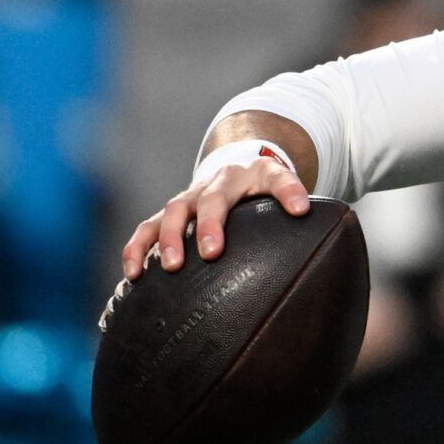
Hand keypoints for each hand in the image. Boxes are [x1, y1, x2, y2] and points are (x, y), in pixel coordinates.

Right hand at [120, 154, 310, 278]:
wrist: (236, 169)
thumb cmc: (264, 190)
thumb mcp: (284, 188)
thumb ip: (297, 199)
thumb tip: (309, 217)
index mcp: (257, 174)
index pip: (276, 179)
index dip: (289, 191)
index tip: (299, 210)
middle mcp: (218, 182)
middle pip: (212, 198)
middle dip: (210, 225)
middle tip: (212, 253)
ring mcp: (191, 197)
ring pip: (173, 211)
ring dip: (169, 238)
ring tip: (171, 266)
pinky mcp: (169, 214)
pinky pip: (146, 229)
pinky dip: (137, 248)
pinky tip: (134, 274)